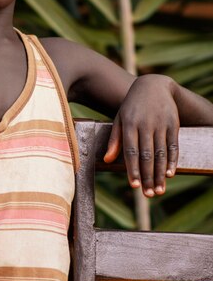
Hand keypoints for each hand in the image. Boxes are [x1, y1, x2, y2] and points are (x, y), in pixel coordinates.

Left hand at [103, 75, 179, 196]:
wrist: (153, 85)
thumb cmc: (131, 106)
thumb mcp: (120, 119)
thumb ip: (115, 140)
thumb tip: (106, 160)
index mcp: (129, 124)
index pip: (131, 151)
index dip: (133, 169)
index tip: (134, 186)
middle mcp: (146, 124)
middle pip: (147, 155)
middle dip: (148, 176)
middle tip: (149, 195)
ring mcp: (161, 124)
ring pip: (161, 153)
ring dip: (160, 174)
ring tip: (158, 190)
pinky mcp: (173, 124)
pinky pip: (173, 146)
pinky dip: (172, 161)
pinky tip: (170, 174)